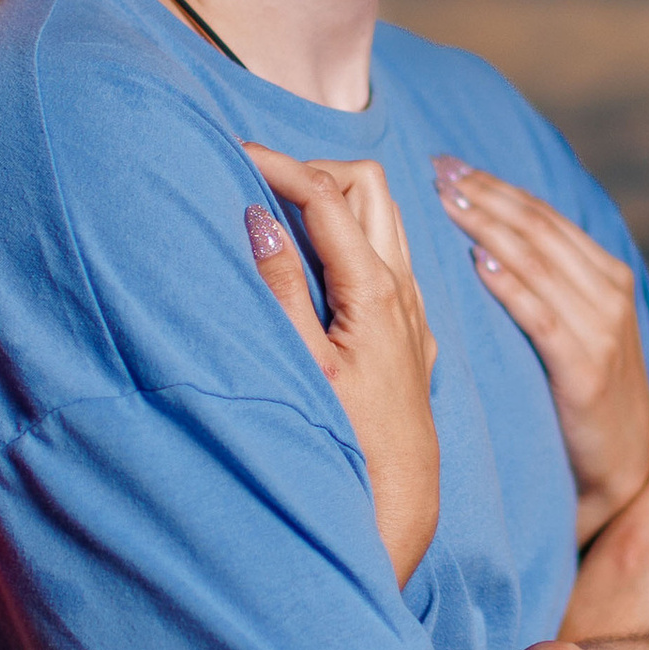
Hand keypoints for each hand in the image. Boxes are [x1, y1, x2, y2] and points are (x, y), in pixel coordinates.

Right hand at [244, 143, 440, 583]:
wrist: (398, 497)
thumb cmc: (346, 439)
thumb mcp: (302, 365)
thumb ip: (280, 289)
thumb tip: (259, 219)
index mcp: (373, 289)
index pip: (328, 194)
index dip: (280, 163)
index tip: (236, 152)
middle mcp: (402, 289)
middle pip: (369, 185)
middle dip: (315, 167)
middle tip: (260, 180)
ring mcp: (412, 307)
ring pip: (384, 216)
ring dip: (337, 198)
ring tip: (281, 209)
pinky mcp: (411, 328)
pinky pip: (389, 254)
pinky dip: (354, 233)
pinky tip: (319, 258)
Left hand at [432, 155, 648, 544]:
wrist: (622, 469)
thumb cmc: (585, 399)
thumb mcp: (576, 331)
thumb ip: (548, 286)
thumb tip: (488, 239)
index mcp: (607, 276)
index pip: (544, 216)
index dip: (496, 186)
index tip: (449, 164)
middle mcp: (610, 293)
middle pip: (538, 229)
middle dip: (486, 195)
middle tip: (438, 170)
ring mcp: (603, 330)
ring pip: (539, 262)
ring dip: (490, 226)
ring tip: (448, 202)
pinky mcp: (586, 369)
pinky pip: (543, 316)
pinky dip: (511, 286)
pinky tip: (479, 264)